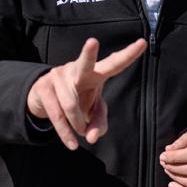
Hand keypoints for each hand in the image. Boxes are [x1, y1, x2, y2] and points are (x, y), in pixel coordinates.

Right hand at [27, 37, 146, 149]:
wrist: (43, 97)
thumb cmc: (77, 101)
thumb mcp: (92, 112)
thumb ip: (99, 124)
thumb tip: (91, 138)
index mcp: (96, 72)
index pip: (114, 63)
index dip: (128, 54)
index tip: (143, 43)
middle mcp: (77, 69)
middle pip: (85, 63)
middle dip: (89, 53)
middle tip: (93, 42)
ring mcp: (58, 75)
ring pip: (71, 105)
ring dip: (77, 124)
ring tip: (80, 131)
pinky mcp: (43, 87)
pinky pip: (57, 114)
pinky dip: (65, 133)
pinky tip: (72, 144)